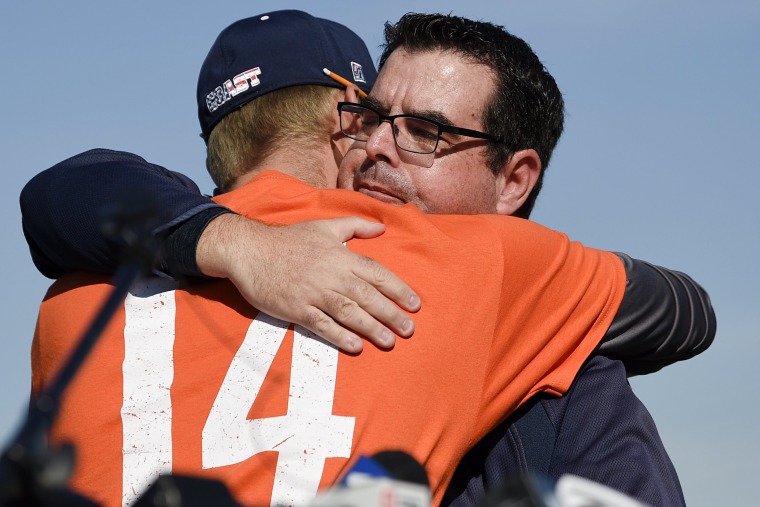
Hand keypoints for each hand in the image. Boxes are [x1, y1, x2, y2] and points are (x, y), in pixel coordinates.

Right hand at [196, 214, 420, 351]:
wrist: (250, 251)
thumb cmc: (289, 239)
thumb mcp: (325, 226)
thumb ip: (356, 226)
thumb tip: (382, 227)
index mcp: (340, 256)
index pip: (376, 273)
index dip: (398, 289)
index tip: (415, 304)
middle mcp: (331, 275)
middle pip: (367, 296)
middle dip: (391, 314)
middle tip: (409, 330)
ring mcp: (313, 293)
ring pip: (348, 312)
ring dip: (370, 328)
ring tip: (389, 341)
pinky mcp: (297, 309)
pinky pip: (322, 325)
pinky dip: (339, 336)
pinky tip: (356, 347)